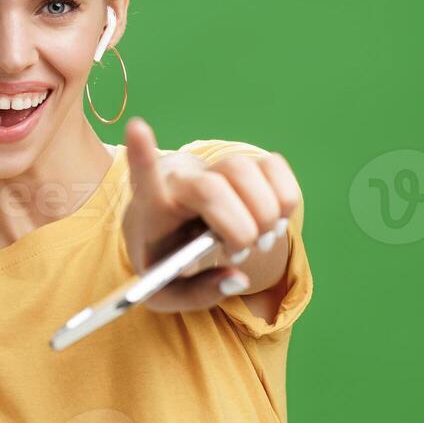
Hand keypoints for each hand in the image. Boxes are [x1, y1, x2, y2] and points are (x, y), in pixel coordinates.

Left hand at [120, 119, 302, 313]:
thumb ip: (199, 294)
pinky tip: (276, 222)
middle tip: (243, 252)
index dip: (142, 153)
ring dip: (265, 212)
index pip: (144, 176)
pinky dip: (285, 197)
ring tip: (261, 241)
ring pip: (246, 171)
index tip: (138, 127)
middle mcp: (182, 178)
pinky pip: (273, 166)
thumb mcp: (167, 294)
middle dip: (239, 227)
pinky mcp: (245, 164)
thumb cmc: (166, 260)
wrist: (172, 233)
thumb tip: (237, 278)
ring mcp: (214, 167)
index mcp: (153, 206)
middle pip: (214, 187)